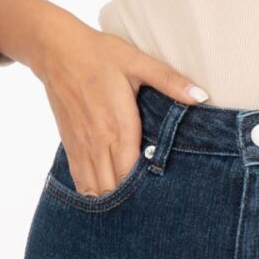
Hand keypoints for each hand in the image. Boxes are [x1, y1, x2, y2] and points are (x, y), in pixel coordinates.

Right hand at [0, 0, 206, 197]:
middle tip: (152, 207)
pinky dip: (93, 192)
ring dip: (111, 200)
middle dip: (131, 201)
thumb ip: (170, 82)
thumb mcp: (138, 62)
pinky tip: (106, 197)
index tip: (163, 197)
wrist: (56, 50)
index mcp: (119, 126)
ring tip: (131, 207)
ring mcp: (82, 145)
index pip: (132, 175)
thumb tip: (201, 96)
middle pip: (114, 188)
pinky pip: (79, 180)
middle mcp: (98, 142)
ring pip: (95, 189)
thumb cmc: (100, 54)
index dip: (146, 192)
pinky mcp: (69, 144)